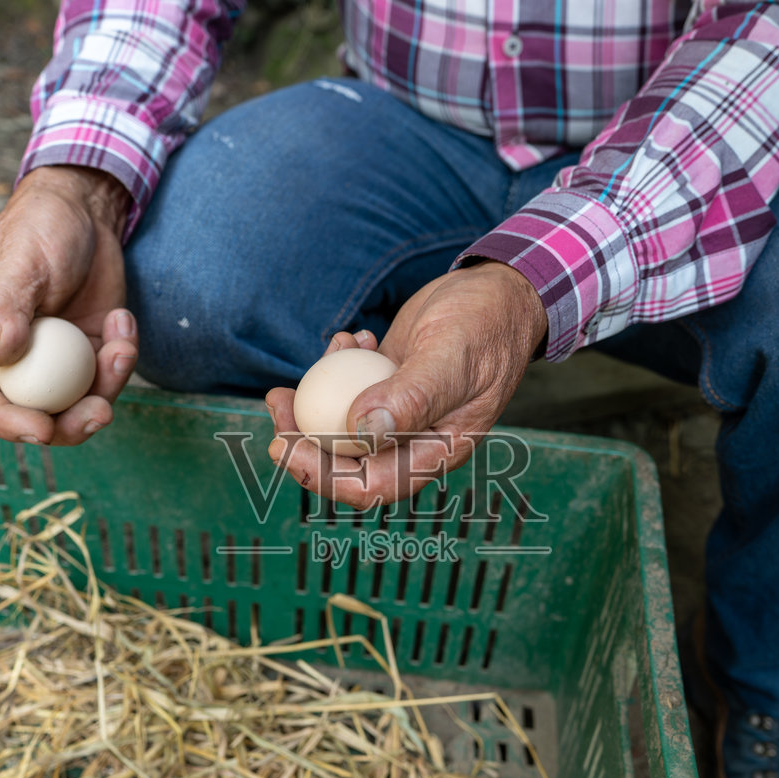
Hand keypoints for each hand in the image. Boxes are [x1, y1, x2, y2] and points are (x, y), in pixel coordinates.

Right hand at [0, 165, 138, 445]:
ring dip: (107, 389)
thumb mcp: (18, 260)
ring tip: (121, 345)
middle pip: (33, 418)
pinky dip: (123, 357)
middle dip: (69, 427)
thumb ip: (3, 307)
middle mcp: (15, 360)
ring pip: (77, 405)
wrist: (83, 210)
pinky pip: (108, 377)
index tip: (40, 428)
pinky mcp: (91, 353)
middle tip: (100, 412)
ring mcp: (56, 361)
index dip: (3, 424)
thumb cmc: (37, 226)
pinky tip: (123, 319)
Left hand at [265, 262, 547, 505]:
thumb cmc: (485, 324)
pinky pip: (350, 389)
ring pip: (340, 425)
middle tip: (275, 402)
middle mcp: (414, 440)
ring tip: (293, 376)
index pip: (370, 486)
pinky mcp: (389, 384)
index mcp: (434, 452)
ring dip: (311, 402)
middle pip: (345, 462)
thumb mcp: (449, 358)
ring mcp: (400, 413)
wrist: (503, 292)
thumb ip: (411, 398)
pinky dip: (337, 365)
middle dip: (302, 440)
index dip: (321, 475)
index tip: (284, 446)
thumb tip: (360, 432)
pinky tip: (348, 336)